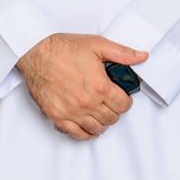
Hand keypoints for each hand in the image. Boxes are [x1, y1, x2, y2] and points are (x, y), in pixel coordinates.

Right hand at [17, 33, 147, 140]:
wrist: (37, 53)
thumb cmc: (64, 48)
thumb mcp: (98, 45)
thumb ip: (122, 53)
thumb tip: (142, 57)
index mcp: (100, 86)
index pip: (123, 105)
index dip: (126, 101)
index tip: (122, 97)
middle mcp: (87, 103)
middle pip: (111, 118)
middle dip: (115, 111)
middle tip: (111, 102)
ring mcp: (72, 112)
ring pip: (96, 128)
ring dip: (102, 122)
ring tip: (100, 113)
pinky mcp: (58, 117)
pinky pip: (77, 134)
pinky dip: (86, 133)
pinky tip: (89, 126)